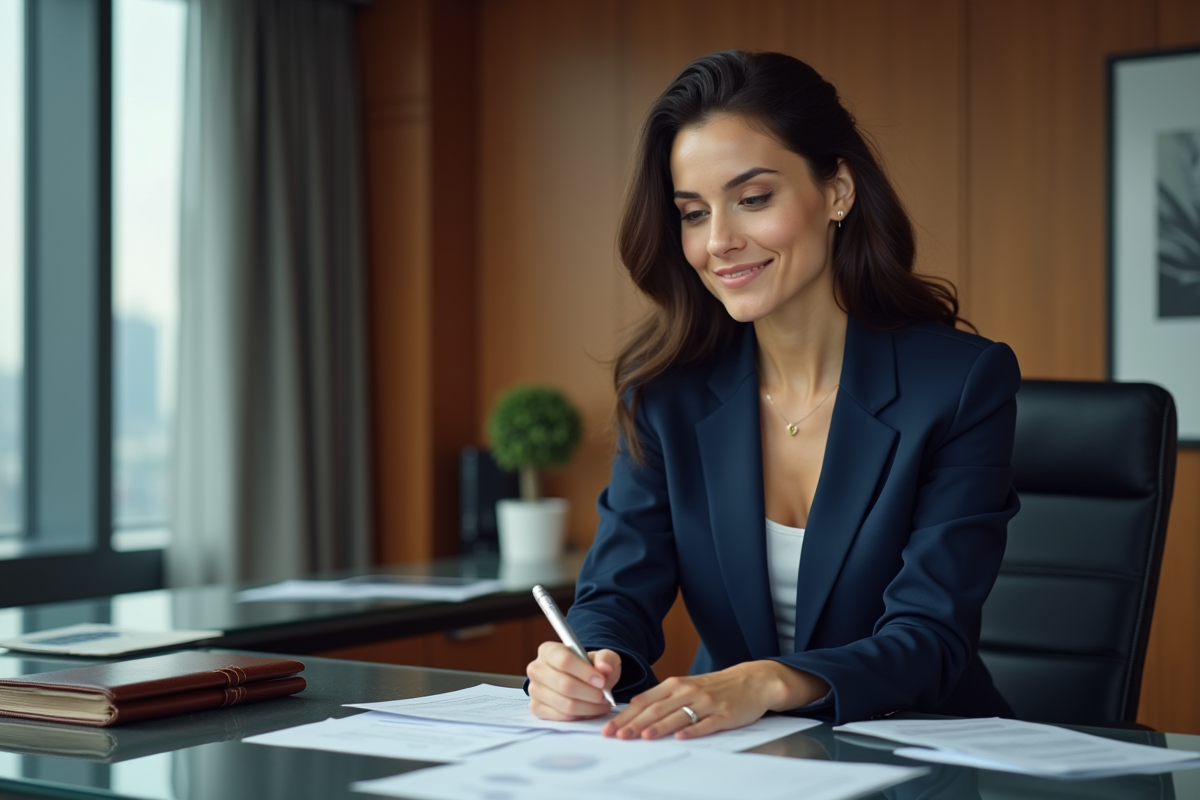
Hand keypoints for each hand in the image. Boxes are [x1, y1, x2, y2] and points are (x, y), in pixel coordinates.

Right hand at [527, 643, 620, 719]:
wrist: (580, 681)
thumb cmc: (589, 667)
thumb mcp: (602, 658)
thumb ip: (606, 659)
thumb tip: (604, 667)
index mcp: (548, 650)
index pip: (565, 661)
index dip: (585, 673)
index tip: (602, 681)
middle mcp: (536, 669)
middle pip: (565, 685)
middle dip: (590, 693)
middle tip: (604, 696)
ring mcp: (534, 690)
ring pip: (565, 704)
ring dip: (589, 707)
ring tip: (601, 704)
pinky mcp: (537, 708)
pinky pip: (562, 717)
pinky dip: (581, 717)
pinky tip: (590, 710)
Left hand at [601, 660, 827, 739]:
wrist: (752, 680)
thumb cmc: (715, 687)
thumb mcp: (686, 687)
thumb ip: (663, 699)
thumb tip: (634, 713)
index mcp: (675, 684)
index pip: (645, 701)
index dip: (625, 715)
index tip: (610, 728)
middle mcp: (688, 691)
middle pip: (657, 709)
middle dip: (634, 723)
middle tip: (617, 736)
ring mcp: (706, 702)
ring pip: (678, 715)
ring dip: (659, 726)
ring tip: (642, 736)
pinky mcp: (724, 714)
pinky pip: (706, 723)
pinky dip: (693, 730)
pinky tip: (681, 737)